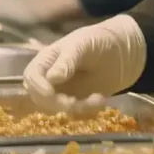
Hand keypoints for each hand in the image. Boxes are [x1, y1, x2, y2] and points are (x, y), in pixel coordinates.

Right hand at [22, 15, 146, 112]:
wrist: (122, 52)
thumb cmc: (98, 40)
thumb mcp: (83, 45)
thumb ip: (67, 60)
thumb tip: (51, 77)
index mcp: (47, 59)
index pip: (31, 75)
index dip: (37, 86)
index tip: (49, 93)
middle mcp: (50, 77)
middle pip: (39, 96)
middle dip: (55, 102)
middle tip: (73, 102)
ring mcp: (63, 91)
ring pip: (58, 108)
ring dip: (76, 108)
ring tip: (97, 99)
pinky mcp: (77, 101)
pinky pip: (75, 112)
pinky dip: (87, 109)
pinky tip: (101, 99)